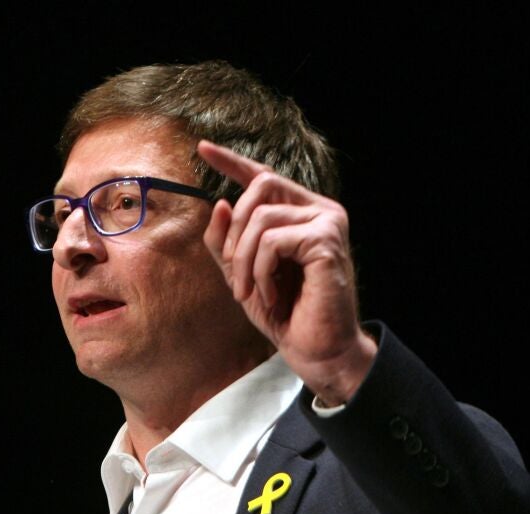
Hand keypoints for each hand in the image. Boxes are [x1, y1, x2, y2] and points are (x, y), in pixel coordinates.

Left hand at [198, 140, 376, 405]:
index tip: (202, 147)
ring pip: (261, 218)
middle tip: (234, 274)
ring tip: (251, 292)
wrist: (316, 349)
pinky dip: (260, 272)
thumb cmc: (284, 312)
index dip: (231, 161)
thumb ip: (226, 240)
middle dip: (234, 232)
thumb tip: (219, 201)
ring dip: (244, 261)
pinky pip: (273, 241)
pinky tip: (270, 296)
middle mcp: (318, 209)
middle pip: (259, 188)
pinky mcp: (327, 240)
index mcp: (299, 212)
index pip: (263, 175)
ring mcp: (327, 221)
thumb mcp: (241, 273)